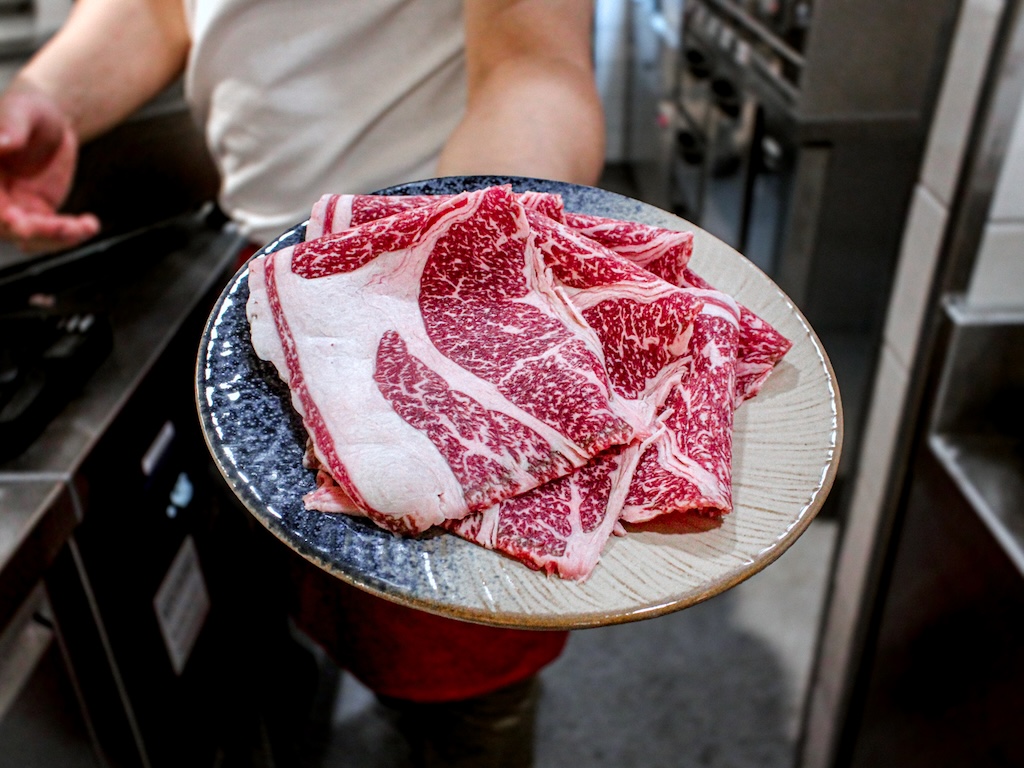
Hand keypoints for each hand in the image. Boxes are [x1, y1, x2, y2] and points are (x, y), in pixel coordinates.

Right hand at [0, 86, 99, 252]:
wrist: (52, 118)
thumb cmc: (29, 107)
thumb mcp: (21, 110)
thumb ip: (9, 127)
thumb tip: (1, 142)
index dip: (0, 218)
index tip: (19, 221)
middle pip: (8, 228)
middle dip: (36, 233)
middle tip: (65, 228)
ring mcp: (16, 208)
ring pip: (32, 238)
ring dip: (59, 239)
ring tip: (87, 227)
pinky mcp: (40, 213)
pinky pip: (54, 233)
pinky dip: (73, 234)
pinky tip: (91, 224)